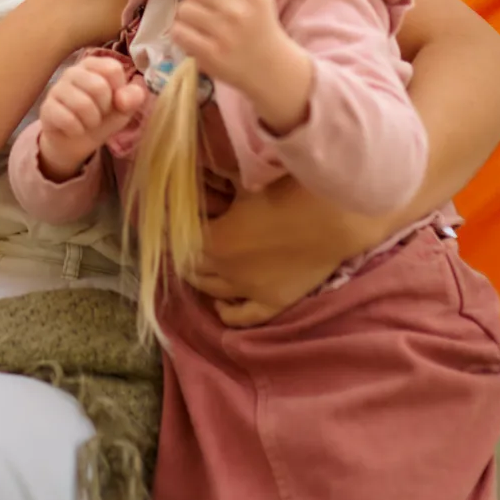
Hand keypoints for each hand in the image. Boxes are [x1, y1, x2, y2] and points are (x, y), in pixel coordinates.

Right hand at [36, 55, 145, 179]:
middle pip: (99, 86)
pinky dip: (77, 130)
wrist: (74, 142)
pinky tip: (74, 129)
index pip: (113, 69)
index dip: (118, 90)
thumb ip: (132, 98)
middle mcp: (73, 72)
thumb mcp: (123, 109)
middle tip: (99, 114)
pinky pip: (67, 119)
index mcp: (94, 65)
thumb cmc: (101, 118)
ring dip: (91, 121)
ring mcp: (57, 88)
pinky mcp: (46, 108)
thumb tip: (123, 96)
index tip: (114, 100)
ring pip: (83, 104)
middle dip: (104, 108)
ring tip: (88, 122)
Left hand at [174, 0, 310, 131]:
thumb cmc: (256, 22)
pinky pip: (178, 32)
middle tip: (208, 7)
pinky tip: (196, 37)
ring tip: (203, 23)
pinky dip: (183, 33)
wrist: (271, 67)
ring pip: (183, 9)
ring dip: (188, 15)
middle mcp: (240, 11)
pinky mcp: (212, 55)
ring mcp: (225, 35)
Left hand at [187, 173, 388, 321]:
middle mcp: (224, 270)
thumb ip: (219, 190)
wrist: (329, 218)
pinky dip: (227, 312)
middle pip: (193, 270)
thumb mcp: (242, 185)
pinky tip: (221, 304)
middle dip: (184, 258)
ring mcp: (248, 290)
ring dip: (202, 282)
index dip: (174, 236)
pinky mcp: (273, 303)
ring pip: (213, 292)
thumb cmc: (285, 192)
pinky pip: (243, 317)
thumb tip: (197, 182)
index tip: (170, 226)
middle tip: (183, 248)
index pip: (180, 244)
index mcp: (212, 239)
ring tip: (198, 271)